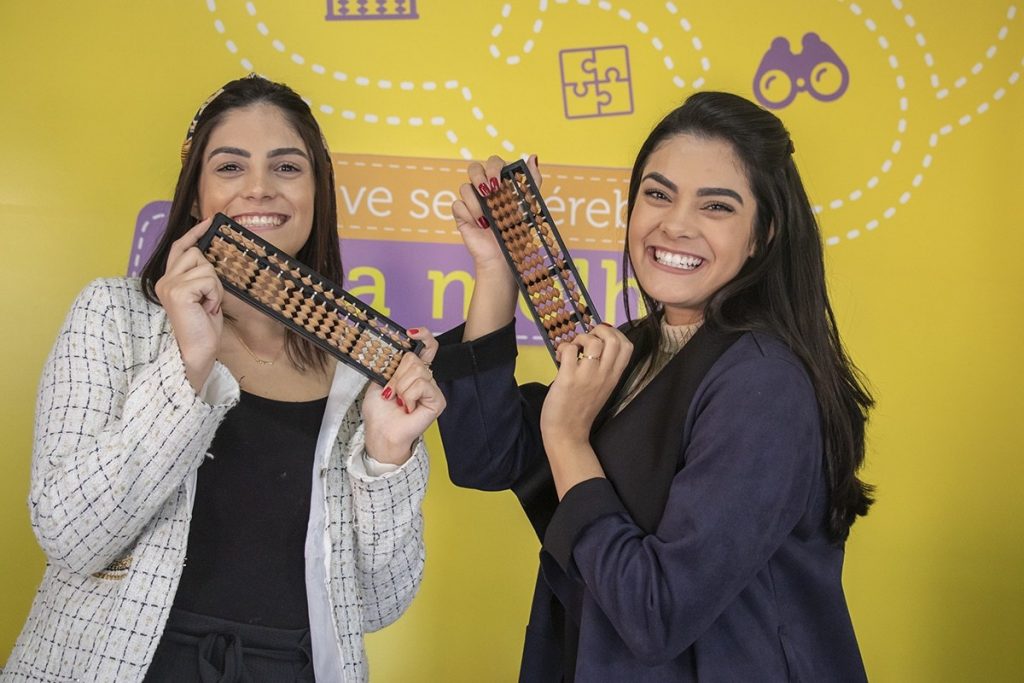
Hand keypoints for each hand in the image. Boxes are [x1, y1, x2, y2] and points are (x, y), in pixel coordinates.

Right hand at [154, 217, 224, 392]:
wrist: (197, 351)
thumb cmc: (203, 327)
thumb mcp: (203, 296)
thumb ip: (201, 276)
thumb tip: (211, 254)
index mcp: (169, 280)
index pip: (180, 247)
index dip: (195, 233)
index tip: (211, 221)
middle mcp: (164, 280)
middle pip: (197, 254)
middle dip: (211, 276)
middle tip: (208, 300)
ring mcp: (169, 285)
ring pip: (206, 267)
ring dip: (215, 287)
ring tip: (207, 306)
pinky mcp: (178, 291)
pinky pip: (209, 280)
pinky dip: (214, 295)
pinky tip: (207, 309)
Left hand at [362, 327, 445, 464]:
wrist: (381, 432)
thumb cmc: (379, 411)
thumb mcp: (378, 381)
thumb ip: (388, 364)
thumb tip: (392, 348)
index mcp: (412, 371)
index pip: (427, 346)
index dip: (423, 336)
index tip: (411, 332)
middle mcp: (425, 378)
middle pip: (414, 358)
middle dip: (396, 374)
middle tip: (390, 391)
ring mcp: (432, 388)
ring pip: (417, 371)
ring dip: (400, 387)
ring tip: (399, 401)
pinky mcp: (437, 400)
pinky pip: (422, 385)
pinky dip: (409, 395)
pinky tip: (408, 407)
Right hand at [451, 154, 540, 340]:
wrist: (505, 260)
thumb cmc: (518, 234)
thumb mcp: (529, 206)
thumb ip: (531, 182)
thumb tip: (532, 156)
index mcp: (501, 184)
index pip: (494, 162)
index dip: (494, 167)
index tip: (499, 181)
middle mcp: (485, 190)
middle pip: (474, 168)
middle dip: (481, 176)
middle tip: (490, 191)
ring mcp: (472, 202)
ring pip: (464, 187)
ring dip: (477, 203)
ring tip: (488, 220)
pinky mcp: (461, 214)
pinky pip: (457, 204)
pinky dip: (469, 214)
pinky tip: (480, 226)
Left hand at [540, 325, 633, 452]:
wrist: (568, 432)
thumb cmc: (582, 408)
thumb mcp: (602, 387)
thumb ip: (603, 368)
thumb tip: (595, 344)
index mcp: (614, 376)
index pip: (627, 346)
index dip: (615, 333)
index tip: (601, 337)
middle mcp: (604, 374)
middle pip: (614, 339)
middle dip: (599, 330)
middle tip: (587, 340)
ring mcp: (587, 376)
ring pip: (592, 342)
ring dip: (580, 338)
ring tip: (573, 349)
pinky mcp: (568, 378)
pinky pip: (569, 350)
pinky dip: (563, 348)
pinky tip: (560, 358)